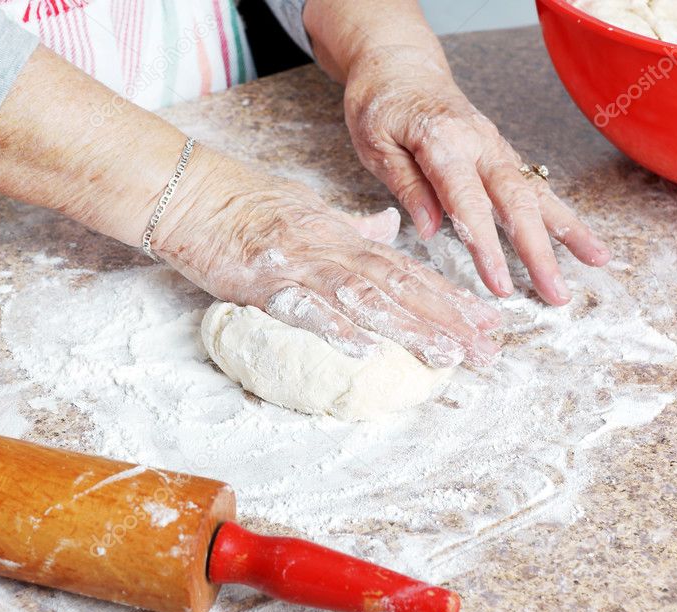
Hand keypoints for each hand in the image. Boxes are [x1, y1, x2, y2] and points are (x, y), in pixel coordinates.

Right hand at [150, 145, 501, 367]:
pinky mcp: (262, 283)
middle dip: (448, 321)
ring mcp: (299, 265)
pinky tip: (368, 350)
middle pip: (401, 287)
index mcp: (343, 236)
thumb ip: (351, 226)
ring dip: (411, 328)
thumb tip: (388, 230)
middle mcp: (331, 249)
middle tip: (488, 351)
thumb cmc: (244, 202)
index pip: (408, 271)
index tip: (488, 323)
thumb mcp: (307, 210)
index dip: (451, 298)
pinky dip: (337, 329)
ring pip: (366, 298)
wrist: (188, 191)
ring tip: (450, 354)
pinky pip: (305, 309)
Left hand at [343, 46, 611, 304]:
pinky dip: (559, 213)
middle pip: (516, 202)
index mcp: (444, 140)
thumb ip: (406, 184)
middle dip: (539, 251)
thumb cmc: (380, 106)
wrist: (399, 66)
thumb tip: (431, 230)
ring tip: (598, 261)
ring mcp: (496, 147)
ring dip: (568, 230)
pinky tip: (580, 238)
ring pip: (537, 192)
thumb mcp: (375, 144)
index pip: (468, 202)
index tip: (500, 285)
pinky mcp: (502, 153)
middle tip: (557, 293)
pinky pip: (534, 186)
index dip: (486, 246)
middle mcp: (480, 143)